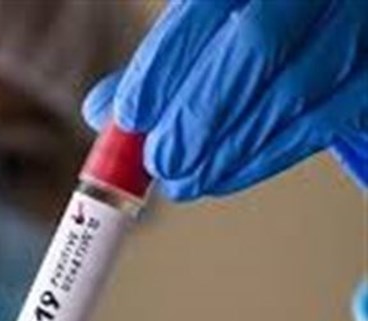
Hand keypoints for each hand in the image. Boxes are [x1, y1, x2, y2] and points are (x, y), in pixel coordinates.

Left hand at [83, 0, 367, 200]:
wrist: (330, 23)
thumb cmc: (264, 24)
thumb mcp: (211, 28)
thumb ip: (162, 65)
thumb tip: (102, 111)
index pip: (209, 4)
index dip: (166, 61)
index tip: (131, 114)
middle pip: (255, 45)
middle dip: (200, 112)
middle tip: (162, 160)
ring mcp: (354, 27)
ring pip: (294, 91)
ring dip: (229, 147)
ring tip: (185, 180)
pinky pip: (325, 124)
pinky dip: (265, 158)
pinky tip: (223, 176)